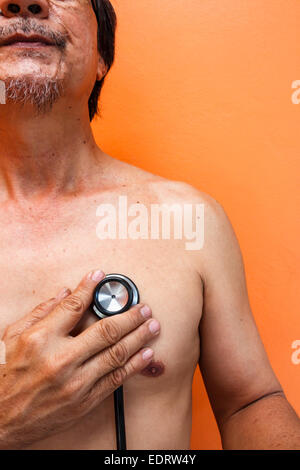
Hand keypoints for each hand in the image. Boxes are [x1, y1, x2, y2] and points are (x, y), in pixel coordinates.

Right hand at [0, 269, 159, 448]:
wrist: (3, 420)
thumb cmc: (7, 376)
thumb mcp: (12, 337)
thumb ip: (40, 312)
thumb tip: (65, 293)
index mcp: (40, 340)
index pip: (73, 306)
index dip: (89, 288)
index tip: (100, 277)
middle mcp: (60, 360)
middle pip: (106, 330)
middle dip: (130, 316)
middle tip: (143, 307)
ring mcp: (75, 382)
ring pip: (116, 354)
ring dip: (138, 337)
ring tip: (151, 325)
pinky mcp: (84, 401)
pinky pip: (115, 379)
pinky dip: (134, 365)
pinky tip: (145, 353)